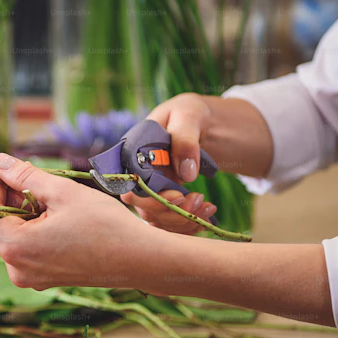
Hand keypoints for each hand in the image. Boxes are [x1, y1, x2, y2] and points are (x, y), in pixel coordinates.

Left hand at [0, 153, 161, 289]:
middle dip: (16, 197)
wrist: (140, 259)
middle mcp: (16, 269)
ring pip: (18, 233)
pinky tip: (62, 218)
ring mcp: (30, 278)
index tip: (11, 165)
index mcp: (14, 247)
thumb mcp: (62, 192)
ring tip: (57, 198)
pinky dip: (39, 229)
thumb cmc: (104, 225)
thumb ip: (25, 176)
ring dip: (29, 212)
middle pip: (3, 222)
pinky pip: (31, 248)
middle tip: (40, 177)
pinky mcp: (45, 280)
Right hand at [122, 93, 217, 233]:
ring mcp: (149, 190)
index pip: (129, 184)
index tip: (179, 196)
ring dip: (182, 220)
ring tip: (207, 207)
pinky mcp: (164, 201)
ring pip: (156, 219)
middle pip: (142, 207)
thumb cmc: (189, 114)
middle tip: (199, 201)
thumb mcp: (188, 115)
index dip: (150, 196)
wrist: (202, 123)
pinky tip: (206, 212)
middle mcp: (136, 174)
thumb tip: (185, 174)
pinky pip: (169, 222)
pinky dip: (188, 224)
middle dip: (171, 212)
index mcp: (133, 152)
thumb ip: (185, 139)